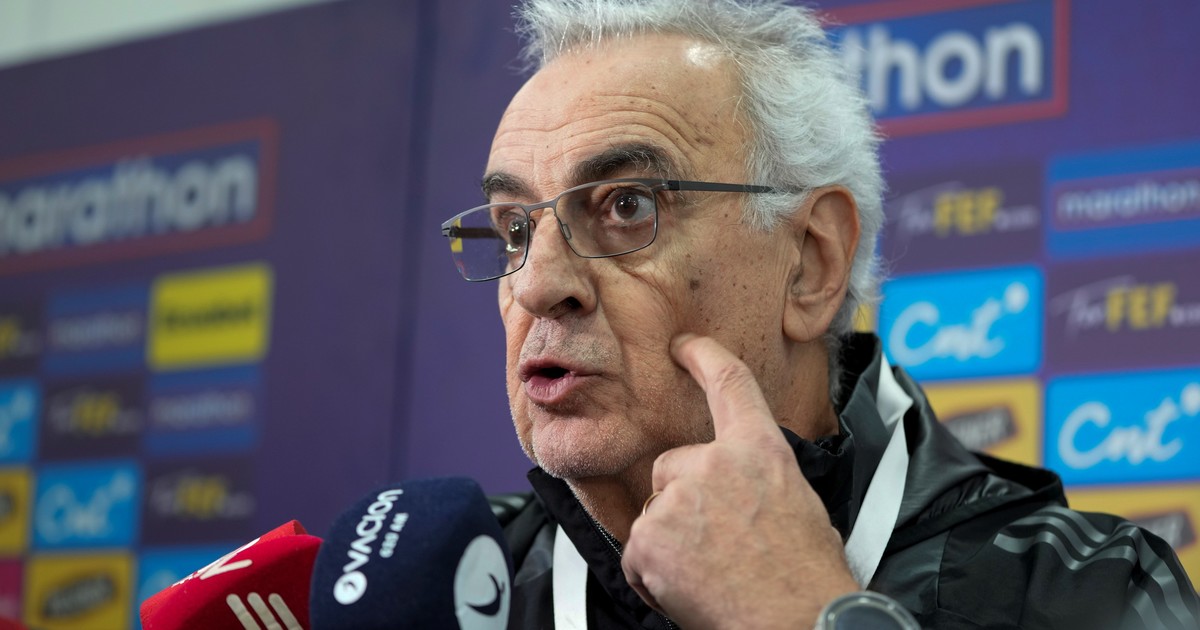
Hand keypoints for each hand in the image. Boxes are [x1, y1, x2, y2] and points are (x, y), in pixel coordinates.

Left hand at [621, 334, 858, 628]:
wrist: (797, 621)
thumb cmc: (806, 577)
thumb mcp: (799, 505)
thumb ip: (758, 480)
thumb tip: (740, 490)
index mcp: (760, 451)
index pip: (730, 385)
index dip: (704, 357)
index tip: (684, 345)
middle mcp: (714, 463)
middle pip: (673, 465)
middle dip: (684, 501)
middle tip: (719, 545)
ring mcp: (677, 499)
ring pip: (656, 513)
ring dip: (673, 543)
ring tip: (713, 574)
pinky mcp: (648, 536)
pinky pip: (638, 553)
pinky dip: (655, 576)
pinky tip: (691, 590)